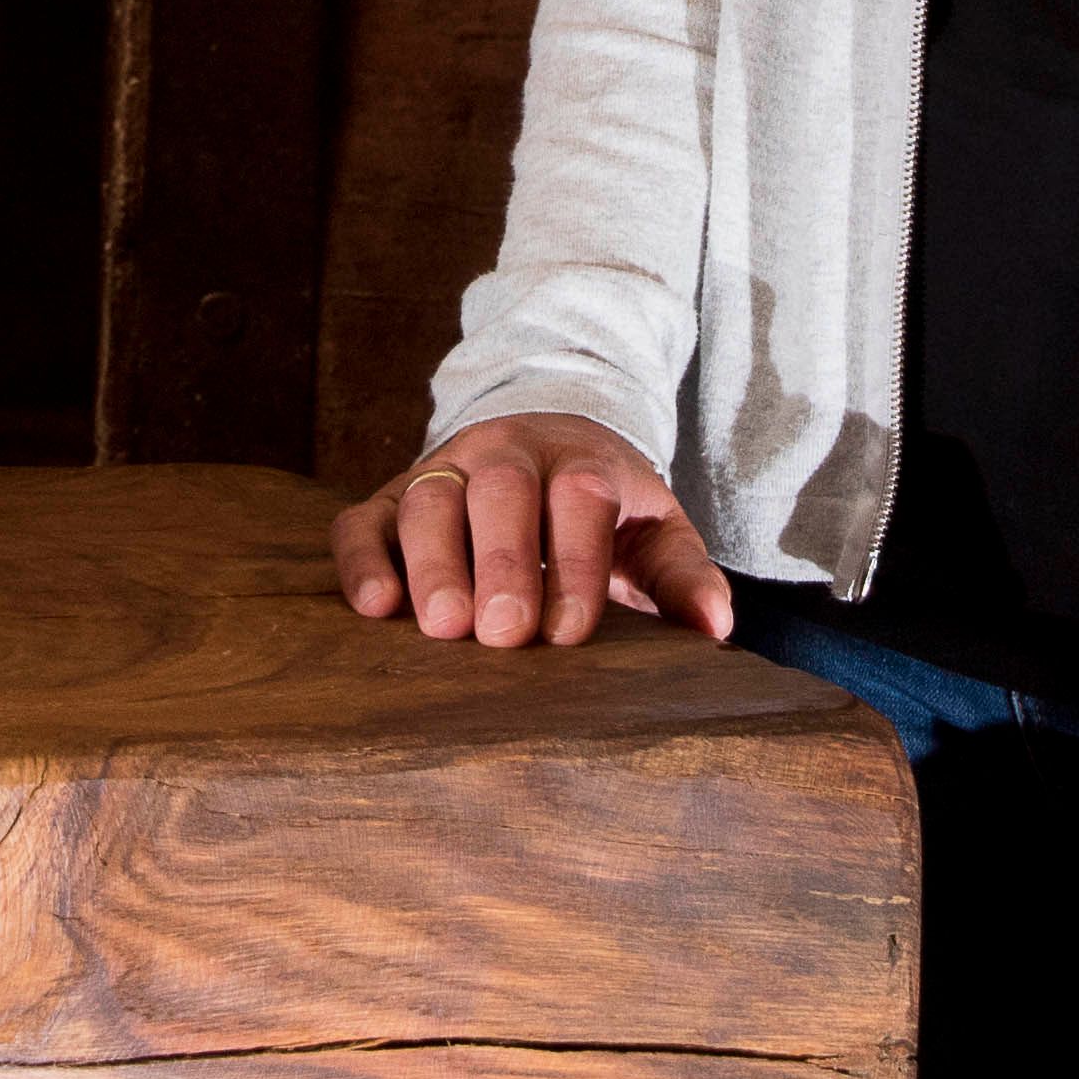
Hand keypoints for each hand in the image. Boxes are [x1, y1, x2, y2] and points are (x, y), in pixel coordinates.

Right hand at [335, 413, 734, 650]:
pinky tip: (374, 607)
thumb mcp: (654, 533)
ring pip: (428, 501)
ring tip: (442, 629)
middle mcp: (505, 455)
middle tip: (501, 633)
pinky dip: (362, 559)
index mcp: (579, 461)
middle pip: (499, 491)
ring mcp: (442, 473)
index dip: (574, 563)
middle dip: (502, 561)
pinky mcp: (389, 499)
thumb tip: (716, 629)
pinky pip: (362, 520)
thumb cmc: (604, 512)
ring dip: (432, 563)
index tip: (568, 631)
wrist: (546, 445)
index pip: (578, 498)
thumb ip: (683, 576)